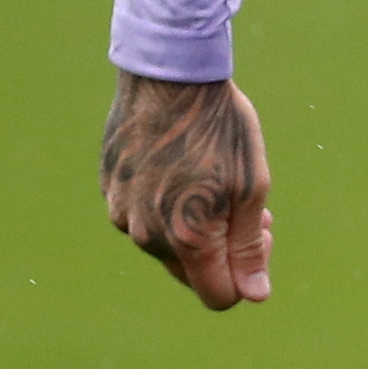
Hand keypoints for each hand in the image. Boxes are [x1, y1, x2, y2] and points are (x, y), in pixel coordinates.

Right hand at [101, 72, 270, 311]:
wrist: (167, 72)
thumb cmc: (218, 126)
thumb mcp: (250, 186)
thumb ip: (248, 247)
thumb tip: (255, 295)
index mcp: (186, 239)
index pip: (219, 296)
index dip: (246, 277)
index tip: (258, 236)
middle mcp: (146, 235)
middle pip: (191, 274)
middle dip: (222, 251)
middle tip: (246, 209)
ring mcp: (121, 212)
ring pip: (165, 244)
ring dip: (194, 227)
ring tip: (216, 182)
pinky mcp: (109, 189)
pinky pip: (141, 214)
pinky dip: (165, 203)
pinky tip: (181, 166)